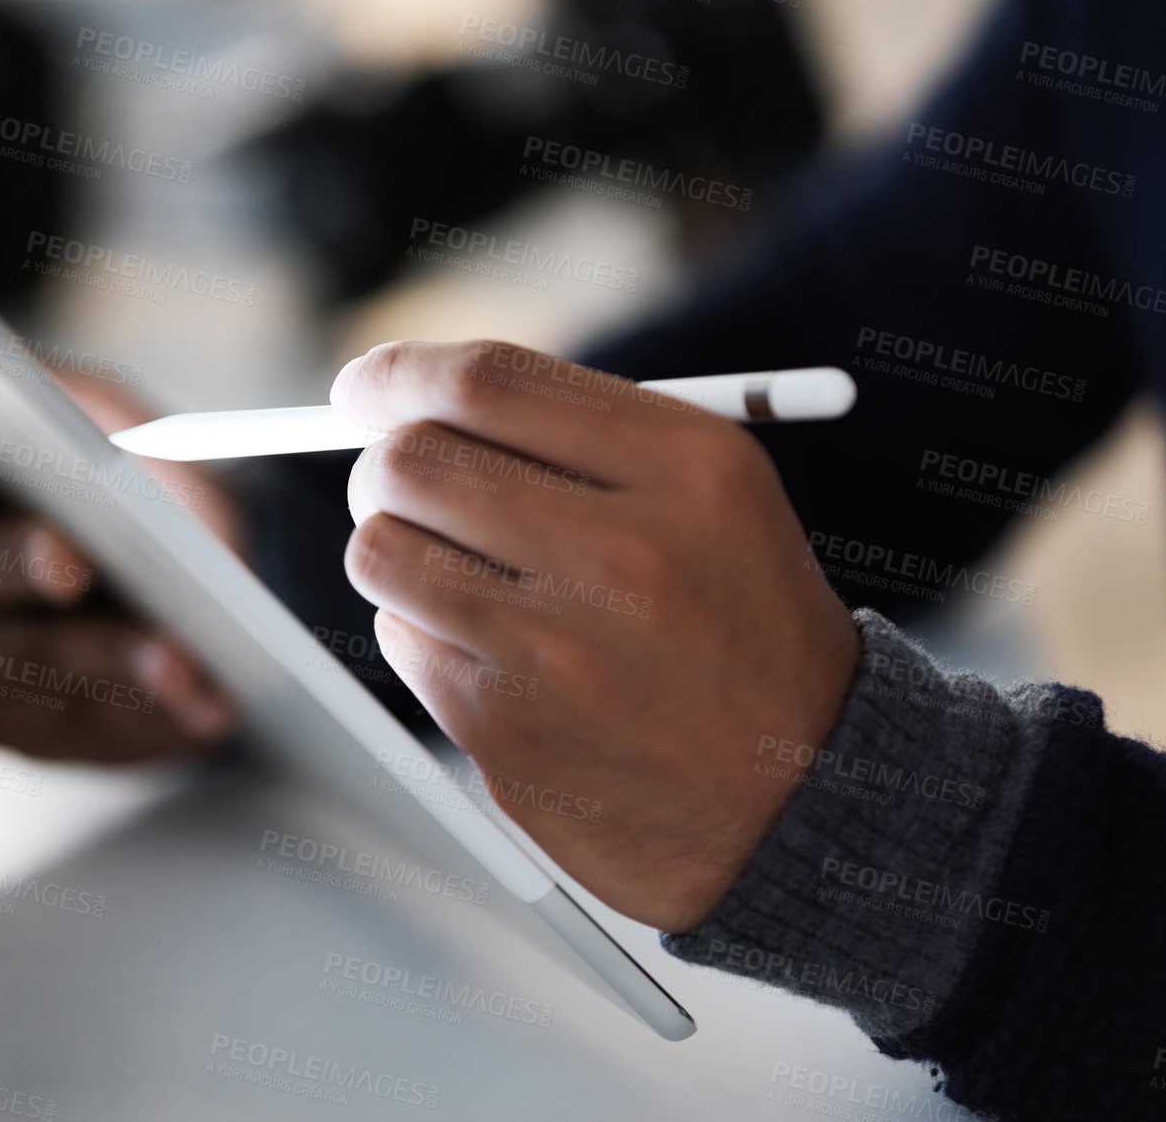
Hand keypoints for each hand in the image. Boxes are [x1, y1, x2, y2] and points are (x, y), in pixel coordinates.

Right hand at [0, 374, 241, 761]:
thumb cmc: (132, 487)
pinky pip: (90, 727)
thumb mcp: (111, 423)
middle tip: (68, 561)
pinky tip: (206, 702)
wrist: (192, 579)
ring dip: (107, 659)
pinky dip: (154, 713)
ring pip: (30, 665)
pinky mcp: (21, 729)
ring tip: (175, 655)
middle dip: (13, 564)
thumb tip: (37, 385)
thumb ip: (68, 401)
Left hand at [334, 340, 859, 931]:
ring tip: (451, 563)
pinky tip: (490, 645)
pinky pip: (402, 636)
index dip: (401, 373)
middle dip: (384, 461)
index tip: (363, 386)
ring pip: (380, 549)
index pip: (489, 383)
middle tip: (399, 479)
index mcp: (690, 470)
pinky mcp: (508, 730)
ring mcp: (560, 652)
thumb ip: (579, 431)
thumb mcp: (715, 495)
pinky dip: (423, 627)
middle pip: (413, 461)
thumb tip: (407, 393)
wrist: (802, 793)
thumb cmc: (736, 621)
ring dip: (394, 545)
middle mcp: (626, 554)